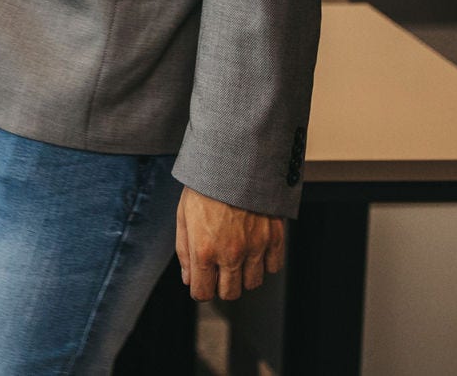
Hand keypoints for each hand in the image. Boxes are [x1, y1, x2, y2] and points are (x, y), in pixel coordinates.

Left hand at [175, 187, 284, 301]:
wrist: (233, 163)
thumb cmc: (204, 187)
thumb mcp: (183, 216)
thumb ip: (184, 251)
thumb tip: (188, 278)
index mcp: (204, 250)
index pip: (203, 292)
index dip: (200, 290)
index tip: (201, 282)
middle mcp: (231, 254)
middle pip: (230, 294)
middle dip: (221, 286)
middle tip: (218, 271)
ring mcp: (254, 248)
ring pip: (252, 283)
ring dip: (243, 276)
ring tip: (236, 257)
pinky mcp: (273, 238)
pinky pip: (272, 267)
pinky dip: (264, 263)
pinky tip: (254, 249)